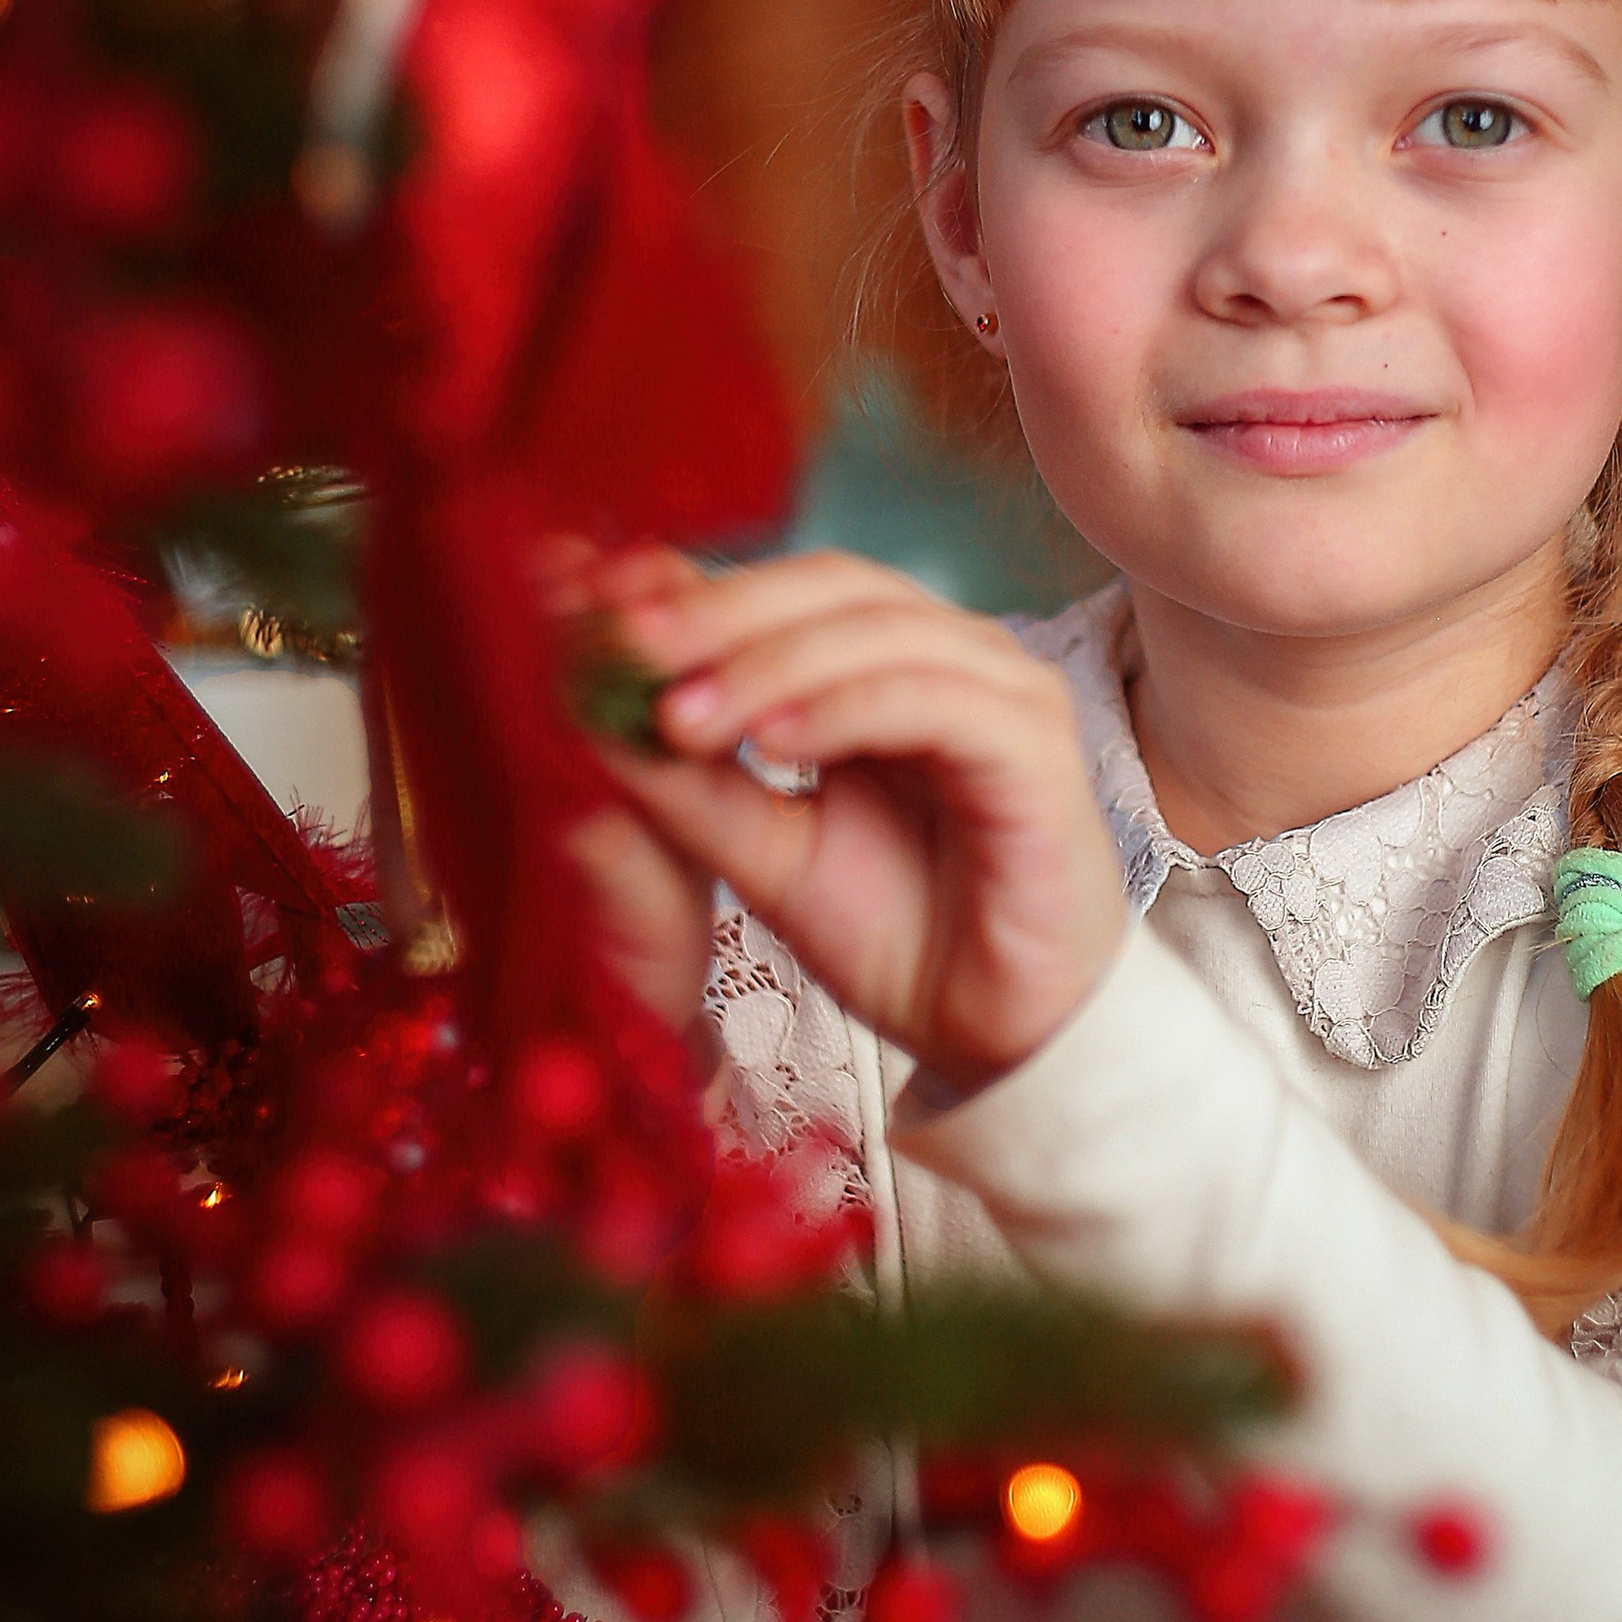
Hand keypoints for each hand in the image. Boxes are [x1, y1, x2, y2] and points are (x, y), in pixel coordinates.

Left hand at [559, 547, 1130, 1094]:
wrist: (1004, 1036)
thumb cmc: (902, 937)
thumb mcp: (766, 853)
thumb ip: (692, 783)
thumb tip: (586, 715)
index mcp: (887, 663)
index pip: (784, 591)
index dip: (690, 593)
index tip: (589, 611)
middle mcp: (950, 654)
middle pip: (828, 585)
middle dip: (717, 613)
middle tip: (622, 647)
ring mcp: (1002, 690)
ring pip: (875, 631)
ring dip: (766, 664)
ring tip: (679, 716)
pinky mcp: (1035, 744)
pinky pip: (930, 699)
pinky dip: (845, 708)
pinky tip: (772, 744)